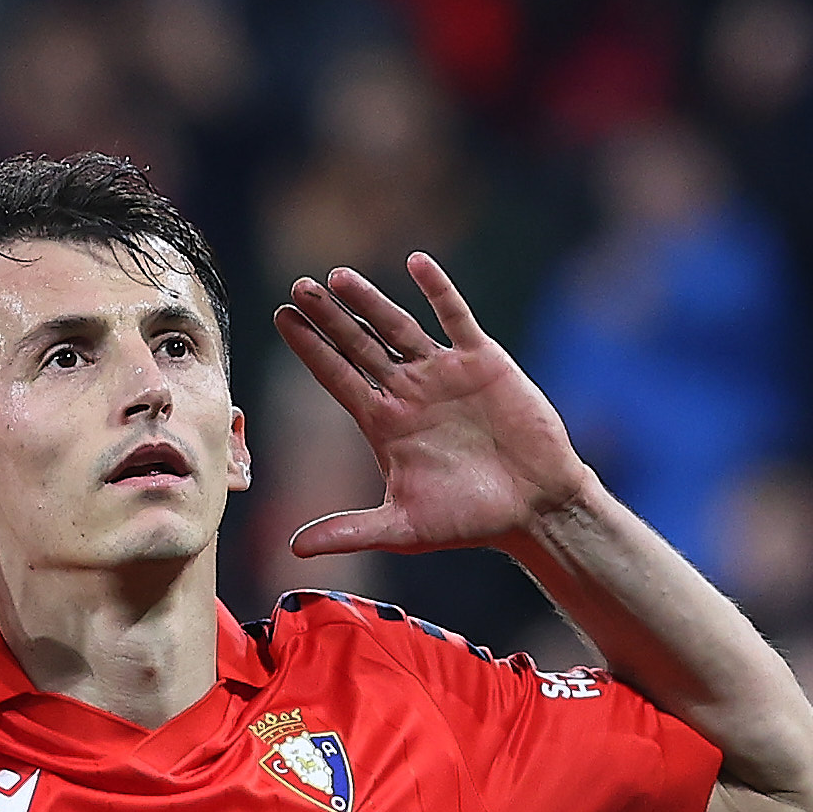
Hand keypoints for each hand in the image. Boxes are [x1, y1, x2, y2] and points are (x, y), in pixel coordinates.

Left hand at [277, 254, 597, 556]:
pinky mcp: (481, 361)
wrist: (533, 507)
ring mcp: (442, 373)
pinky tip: (415, 263)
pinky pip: (455, 318)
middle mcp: (407, 392)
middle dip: (327, 318)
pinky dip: (438, 290)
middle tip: (297, 288)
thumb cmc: (469, 521)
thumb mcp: (402, 530)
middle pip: (358, 345)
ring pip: (398, 326)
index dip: (309, 349)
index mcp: (383, 424)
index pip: (336, 377)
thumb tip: (293, 549)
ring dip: (369, 300)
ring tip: (336, 276)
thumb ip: (349, 531)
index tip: (279, 320)